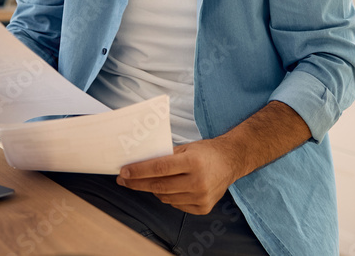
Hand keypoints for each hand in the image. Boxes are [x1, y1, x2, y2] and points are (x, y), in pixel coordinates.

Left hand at [116, 139, 238, 214]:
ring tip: (144, 181)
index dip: (139, 170)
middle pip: (159, 185)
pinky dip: (167, 196)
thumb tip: (138, 162)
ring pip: (165, 197)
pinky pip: (175, 204)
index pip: (160, 168)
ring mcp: (202, 197)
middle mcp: (198, 182)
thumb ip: (165, 155)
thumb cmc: (205, 152)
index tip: (124, 171)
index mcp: (194, 162)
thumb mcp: (186, 147)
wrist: (231, 161)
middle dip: (137, 183)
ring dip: (151, 189)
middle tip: (123, 179)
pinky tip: (165, 188)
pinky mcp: (203, 208)